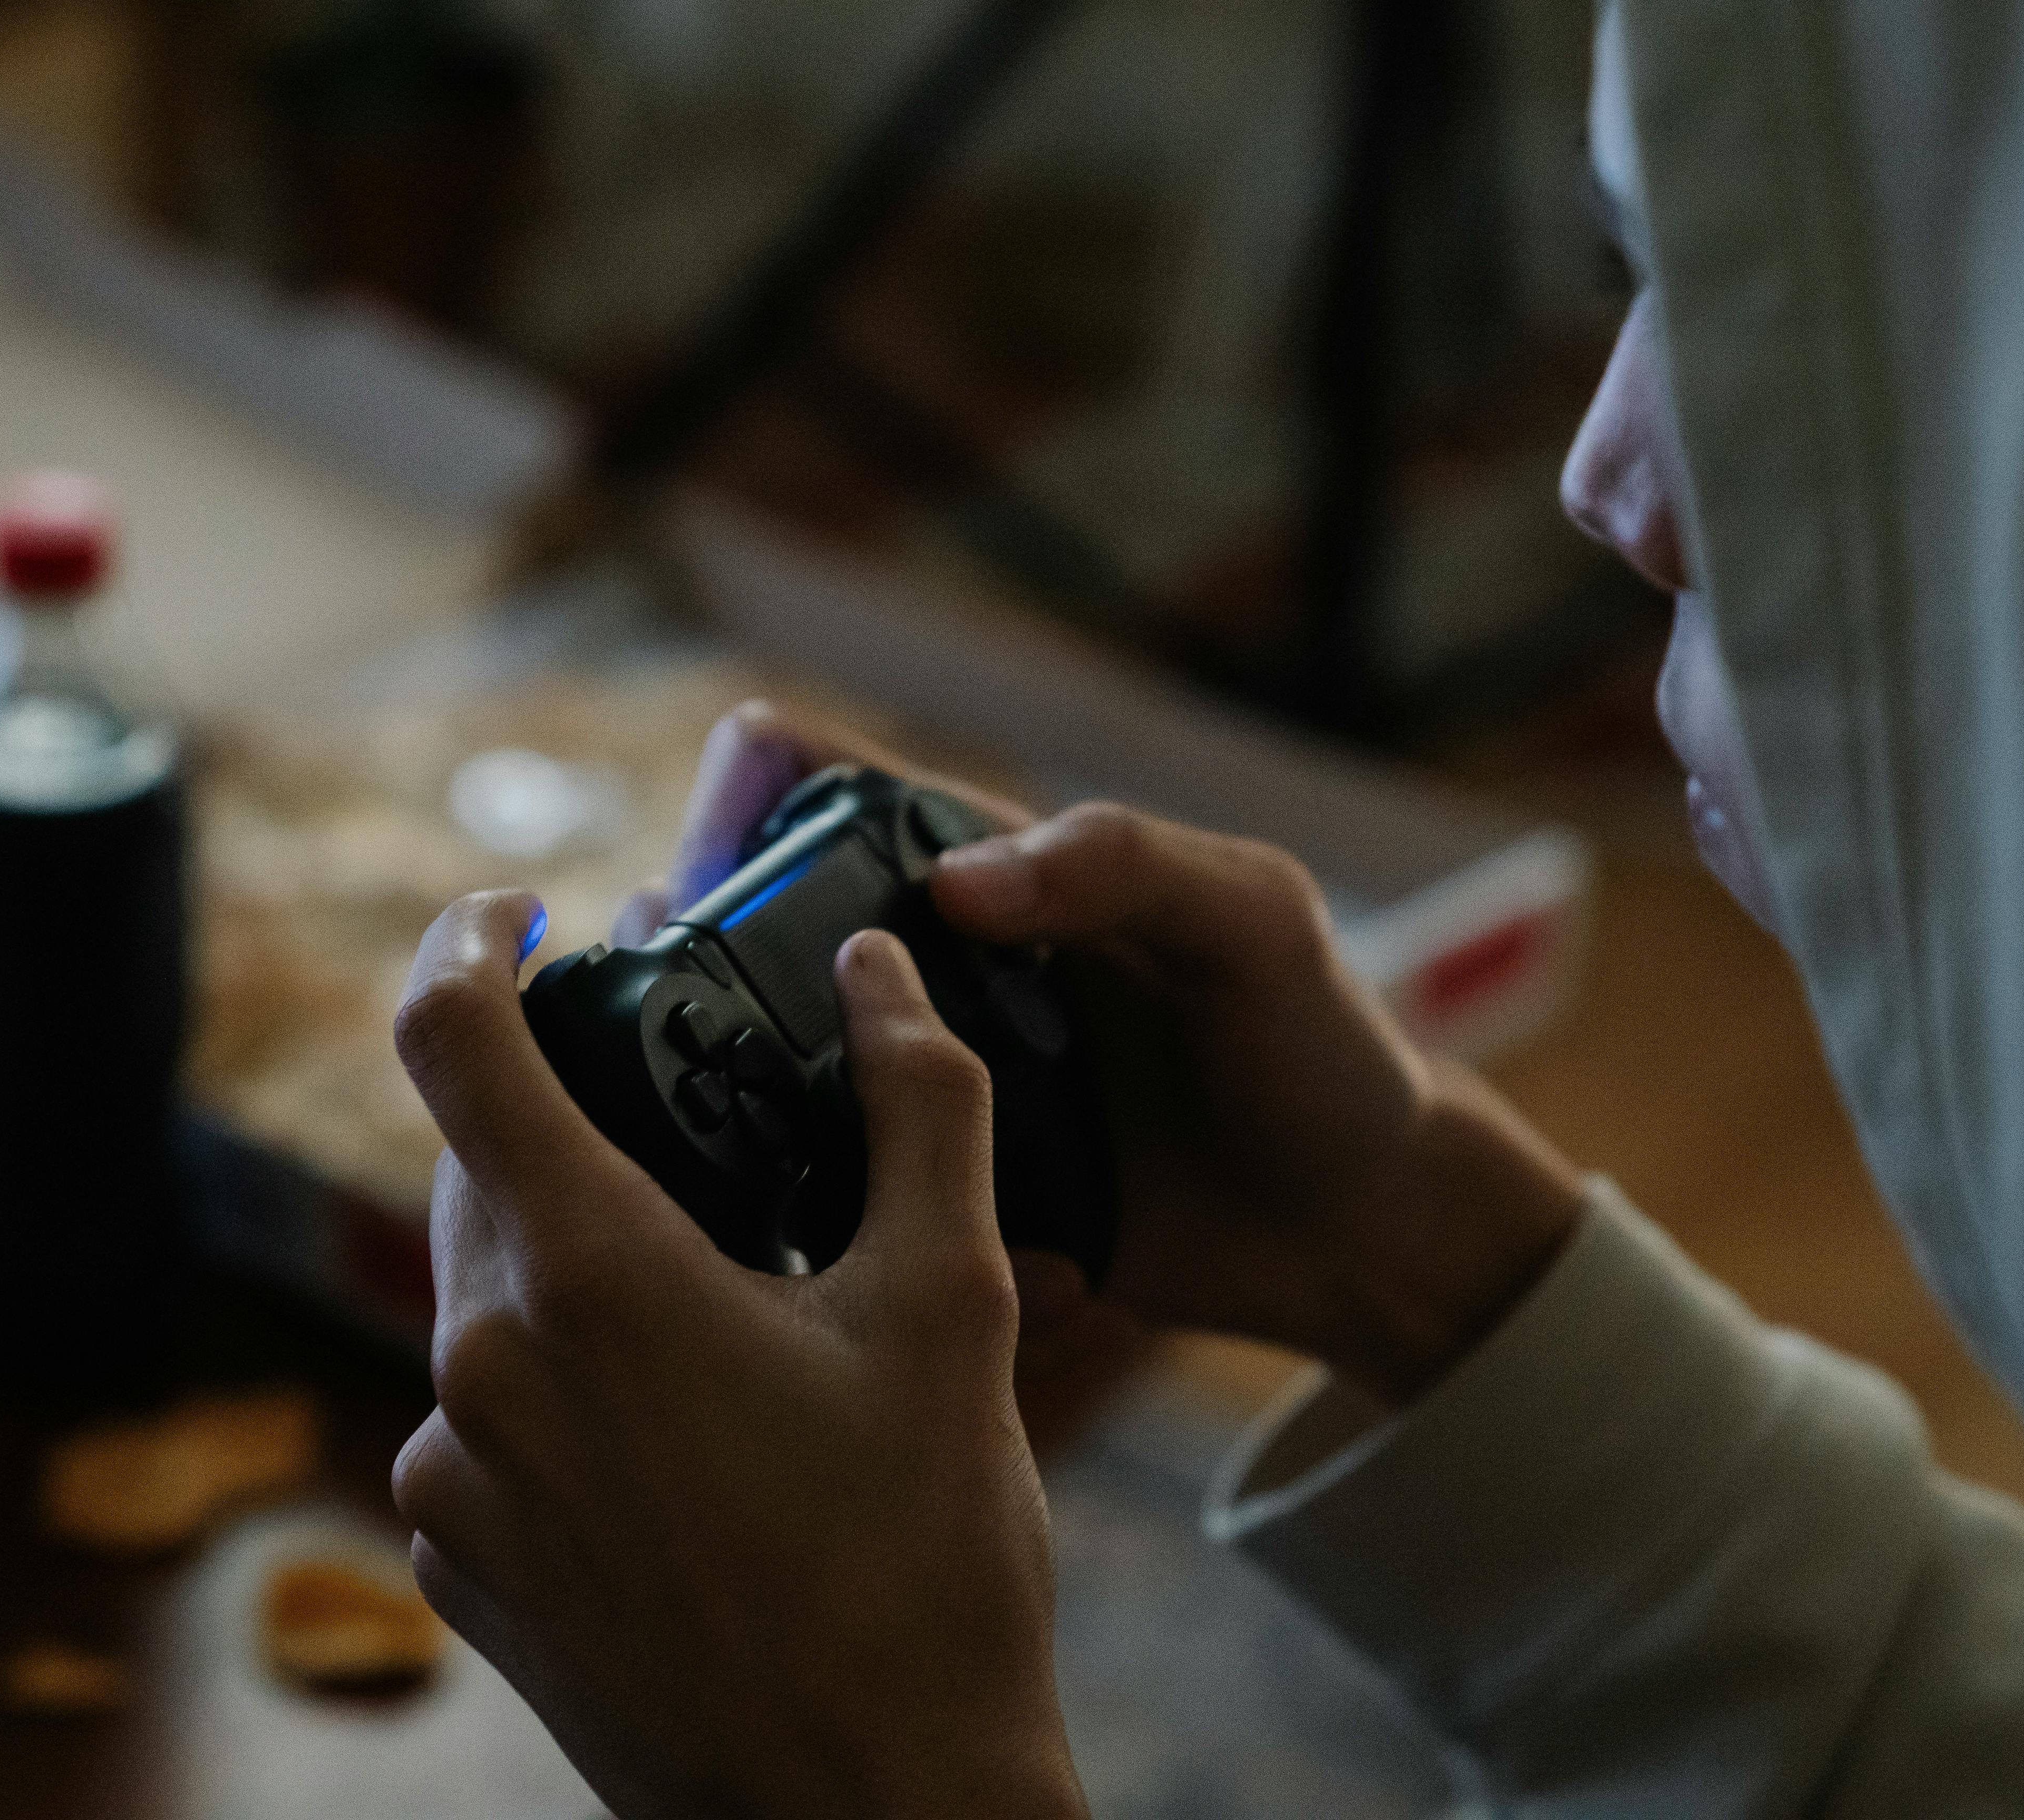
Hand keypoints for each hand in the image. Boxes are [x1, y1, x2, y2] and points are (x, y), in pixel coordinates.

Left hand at [390, 893, 1088, 1819]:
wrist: (870, 1814)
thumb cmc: (924, 1566)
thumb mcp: (954, 1304)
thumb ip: (919, 1103)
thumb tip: (882, 973)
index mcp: (589, 1277)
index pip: (451, 1040)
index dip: (464, 942)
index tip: (515, 913)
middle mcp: (478, 1370)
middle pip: (482, 1174)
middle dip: (569, 1123)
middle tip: (681, 1121)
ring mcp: (450, 1486)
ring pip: (491, 1307)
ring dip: (582, 1275)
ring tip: (729, 1322)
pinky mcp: (458, 1573)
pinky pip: (485, 1428)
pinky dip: (565, 1396)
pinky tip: (693, 1449)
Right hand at [635, 703, 1585, 1404]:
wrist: (1365, 1235)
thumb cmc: (1323, 1049)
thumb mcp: (1254, 922)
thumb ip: (1124, 867)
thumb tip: (957, 881)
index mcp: (1008, 878)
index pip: (846, 794)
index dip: (758, 789)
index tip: (704, 830)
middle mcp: (947, 976)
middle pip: (774, 932)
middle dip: (699, 946)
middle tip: (658, 984)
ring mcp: (936, 1090)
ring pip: (782, 1070)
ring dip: (732, 1093)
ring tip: (697, 1118)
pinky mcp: (942, 1201)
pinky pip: (854, 1201)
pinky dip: (840, 1214)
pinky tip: (848, 1235)